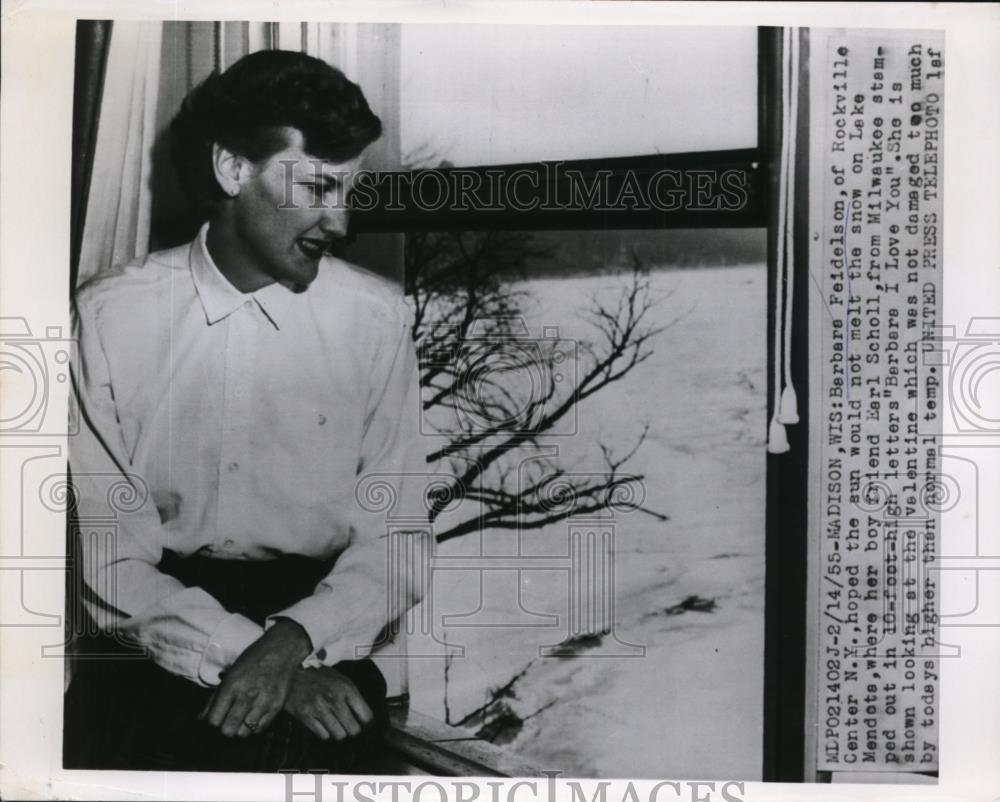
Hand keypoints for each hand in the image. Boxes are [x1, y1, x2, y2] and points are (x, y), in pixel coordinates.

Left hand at [200, 618, 312, 737]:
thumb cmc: (254, 658)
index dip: (211, 723)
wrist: (283, 649)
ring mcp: (263, 703)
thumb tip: (202, 717)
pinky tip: (253, 715)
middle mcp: (247, 696)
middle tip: (227, 720)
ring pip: (244, 733)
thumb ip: (216, 696)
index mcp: (232, 685)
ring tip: (241, 718)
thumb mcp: (231, 673)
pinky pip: (260, 729)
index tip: (215, 719)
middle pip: (228, 730)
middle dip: (224, 728)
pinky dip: (254, 726)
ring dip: (240, 728)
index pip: (214, 720)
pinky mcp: (277, 707)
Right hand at [283, 665, 373, 740]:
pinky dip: (325, 732)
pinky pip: (323, 735)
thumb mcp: (342, 680)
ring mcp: (319, 708)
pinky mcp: (305, 716)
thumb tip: (366, 718)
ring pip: (339, 735)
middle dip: (353, 729)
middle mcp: (334, 699)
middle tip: (349, 725)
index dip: (367, 722)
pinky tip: (323, 723)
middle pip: (354, 730)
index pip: (366, 716)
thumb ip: (354, 697)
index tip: (364, 723)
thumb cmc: (320, 677)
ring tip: (335, 723)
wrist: (294, 672)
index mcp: (346, 689)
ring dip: (339, 732)